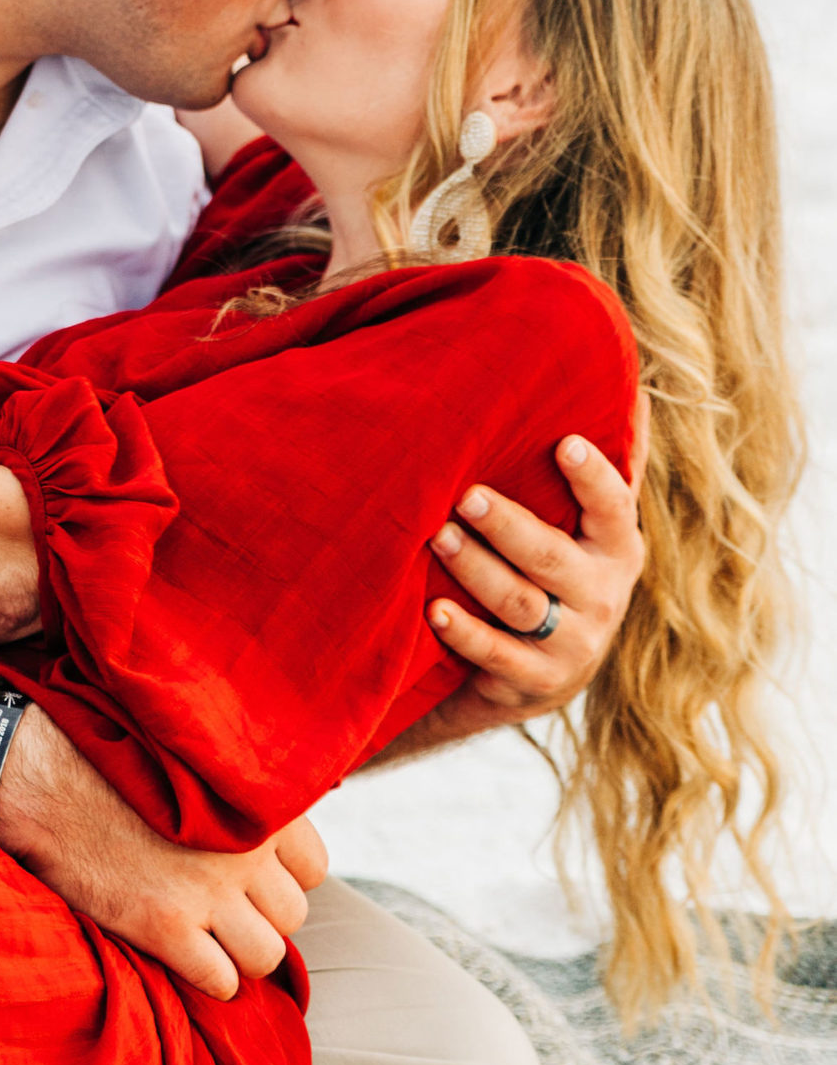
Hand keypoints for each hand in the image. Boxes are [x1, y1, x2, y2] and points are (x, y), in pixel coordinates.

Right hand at [0, 703, 328, 1001]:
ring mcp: (206, 893)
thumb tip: (275, 844)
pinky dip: (209, 978)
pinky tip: (185, 957)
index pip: (313, 868)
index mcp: (256, 806)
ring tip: (210, 940)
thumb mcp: (194, 766)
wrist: (47, 785)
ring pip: (266, 956)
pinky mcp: (166, 927)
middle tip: (224, 911)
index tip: (251, 879)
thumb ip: (241, 799)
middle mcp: (243, 850)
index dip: (281, 879)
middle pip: (293, 916)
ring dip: (240, 955)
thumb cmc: (116, 768)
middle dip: (261, 919)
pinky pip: (221, 981)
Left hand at [407, 393, 649, 747]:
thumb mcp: (587, 527)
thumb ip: (606, 467)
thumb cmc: (557, 572)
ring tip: (437, 537)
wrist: (535, 674)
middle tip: (465, 495)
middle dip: (508, 525)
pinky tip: (433, 610)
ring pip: (519, 603)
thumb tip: (630, 382)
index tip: (564, 442)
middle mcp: (603, 597)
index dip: (593, 477)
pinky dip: (465, 634)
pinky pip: (497, 656)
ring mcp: (572, 646)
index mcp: (617, 549)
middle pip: (552, 558)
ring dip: (476, 570)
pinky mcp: (535, 682)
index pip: (614, 508)